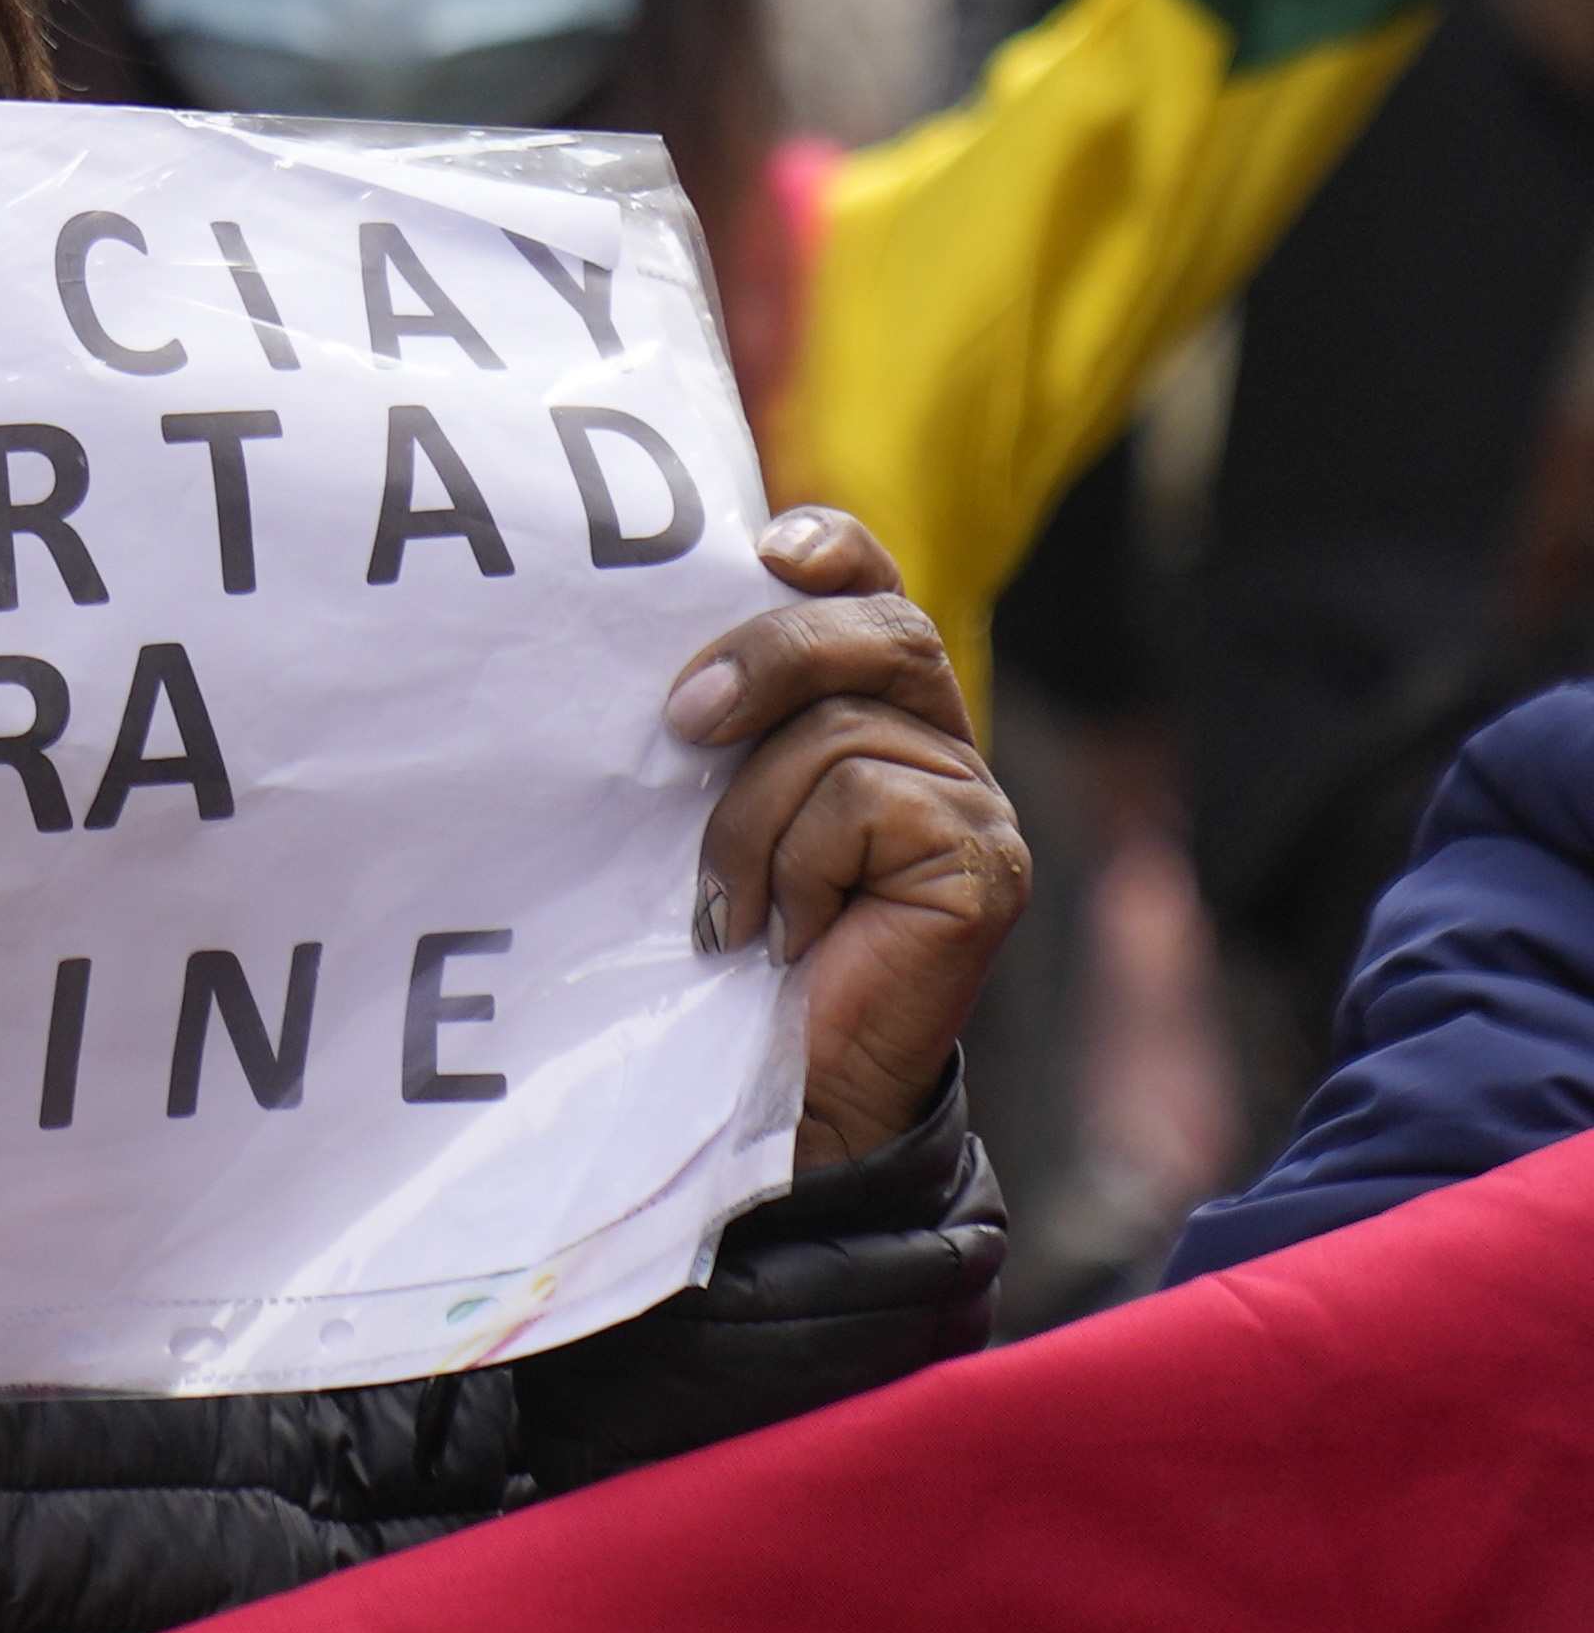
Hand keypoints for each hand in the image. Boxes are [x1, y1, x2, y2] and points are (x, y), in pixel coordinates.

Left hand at [662, 507, 1029, 1169]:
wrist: (778, 1083)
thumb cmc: (725, 937)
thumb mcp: (705, 803)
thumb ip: (718, 724)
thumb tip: (644, 640)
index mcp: (873, 708)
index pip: (874, 589)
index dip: (834, 549)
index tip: (768, 549)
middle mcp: (939, 742)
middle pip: (879, 630)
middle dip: (771, 656)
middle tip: (684, 722)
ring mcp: (975, 802)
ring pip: (845, 729)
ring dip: (751, 817)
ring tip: (727, 903)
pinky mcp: (987, 862)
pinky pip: (869, 800)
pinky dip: (798, 864)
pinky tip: (785, 931)